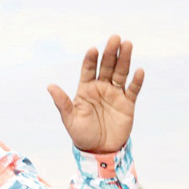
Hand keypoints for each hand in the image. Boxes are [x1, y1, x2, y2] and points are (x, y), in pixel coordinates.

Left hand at [47, 35, 144, 153]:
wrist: (99, 150)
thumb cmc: (81, 134)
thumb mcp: (69, 119)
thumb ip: (63, 102)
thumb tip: (50, 86)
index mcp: (85, 89)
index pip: (88, 70)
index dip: (90, 60)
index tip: (93, 49)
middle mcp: (101, 88)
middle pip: (107, 66)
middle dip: (110, 53)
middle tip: (115, 38)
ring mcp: (115, 94)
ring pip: (121, 73)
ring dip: (124, 59)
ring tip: (127, 44)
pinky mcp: (127, 103)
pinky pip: (133, 89)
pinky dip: (136, 81)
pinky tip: (139, 71)